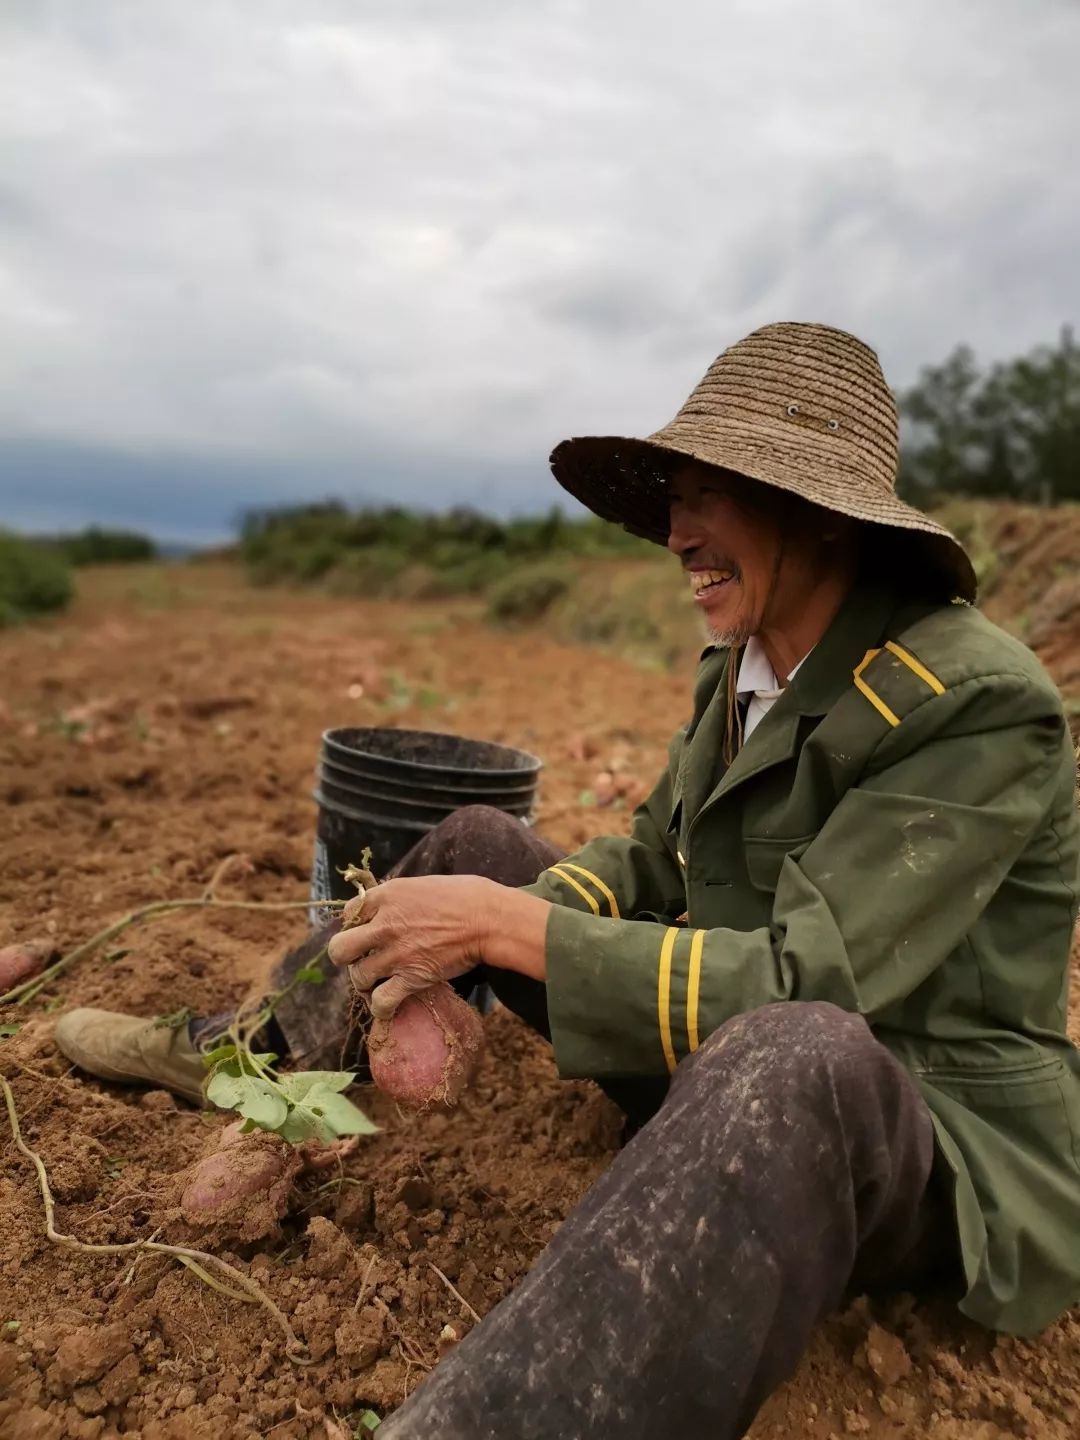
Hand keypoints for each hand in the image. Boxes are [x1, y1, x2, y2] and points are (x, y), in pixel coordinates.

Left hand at [327, 875, 497, 1018]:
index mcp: (386, 896)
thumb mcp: (422, 884)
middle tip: (363, 959)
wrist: (488, 920)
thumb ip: (398, 897)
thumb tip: (388, 908)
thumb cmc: (465, 896)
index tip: (367, 931)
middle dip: (348, 956)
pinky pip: (380, 1002)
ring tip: (378, 982)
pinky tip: (388, 1006)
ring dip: (366, 983)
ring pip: (357, 977)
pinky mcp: (410, 979)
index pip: (349, 912)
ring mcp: (394, 954)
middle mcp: (383, 925)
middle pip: (339, 949)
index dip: (356, 924)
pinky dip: (382, 1008)